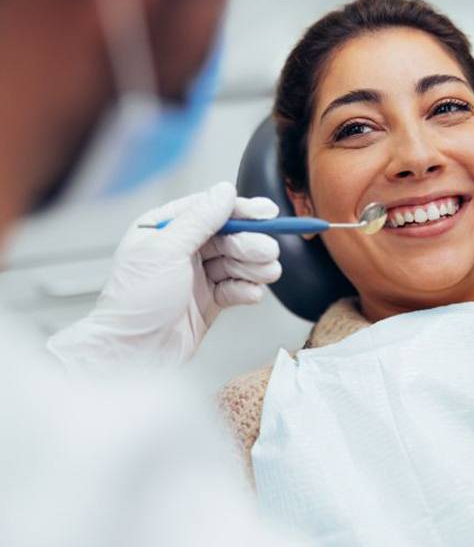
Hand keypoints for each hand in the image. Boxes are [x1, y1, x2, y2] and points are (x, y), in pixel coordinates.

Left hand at [47, 182, 280, 370]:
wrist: (134, 354)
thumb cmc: (135, 303)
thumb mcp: (165, 251)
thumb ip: (198, 219)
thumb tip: (223, 193)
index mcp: (164, 230)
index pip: (209, 210)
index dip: (240, 210)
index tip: (266, 212)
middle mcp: (181, 250)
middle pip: (228, 236)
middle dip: (250, 243)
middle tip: (267, 251)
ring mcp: (196, 276)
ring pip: (236, 262)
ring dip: (254, 267)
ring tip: (266, 273)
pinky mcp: (208, 301)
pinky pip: (236, 288)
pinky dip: (247, 289)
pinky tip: (252, 292)